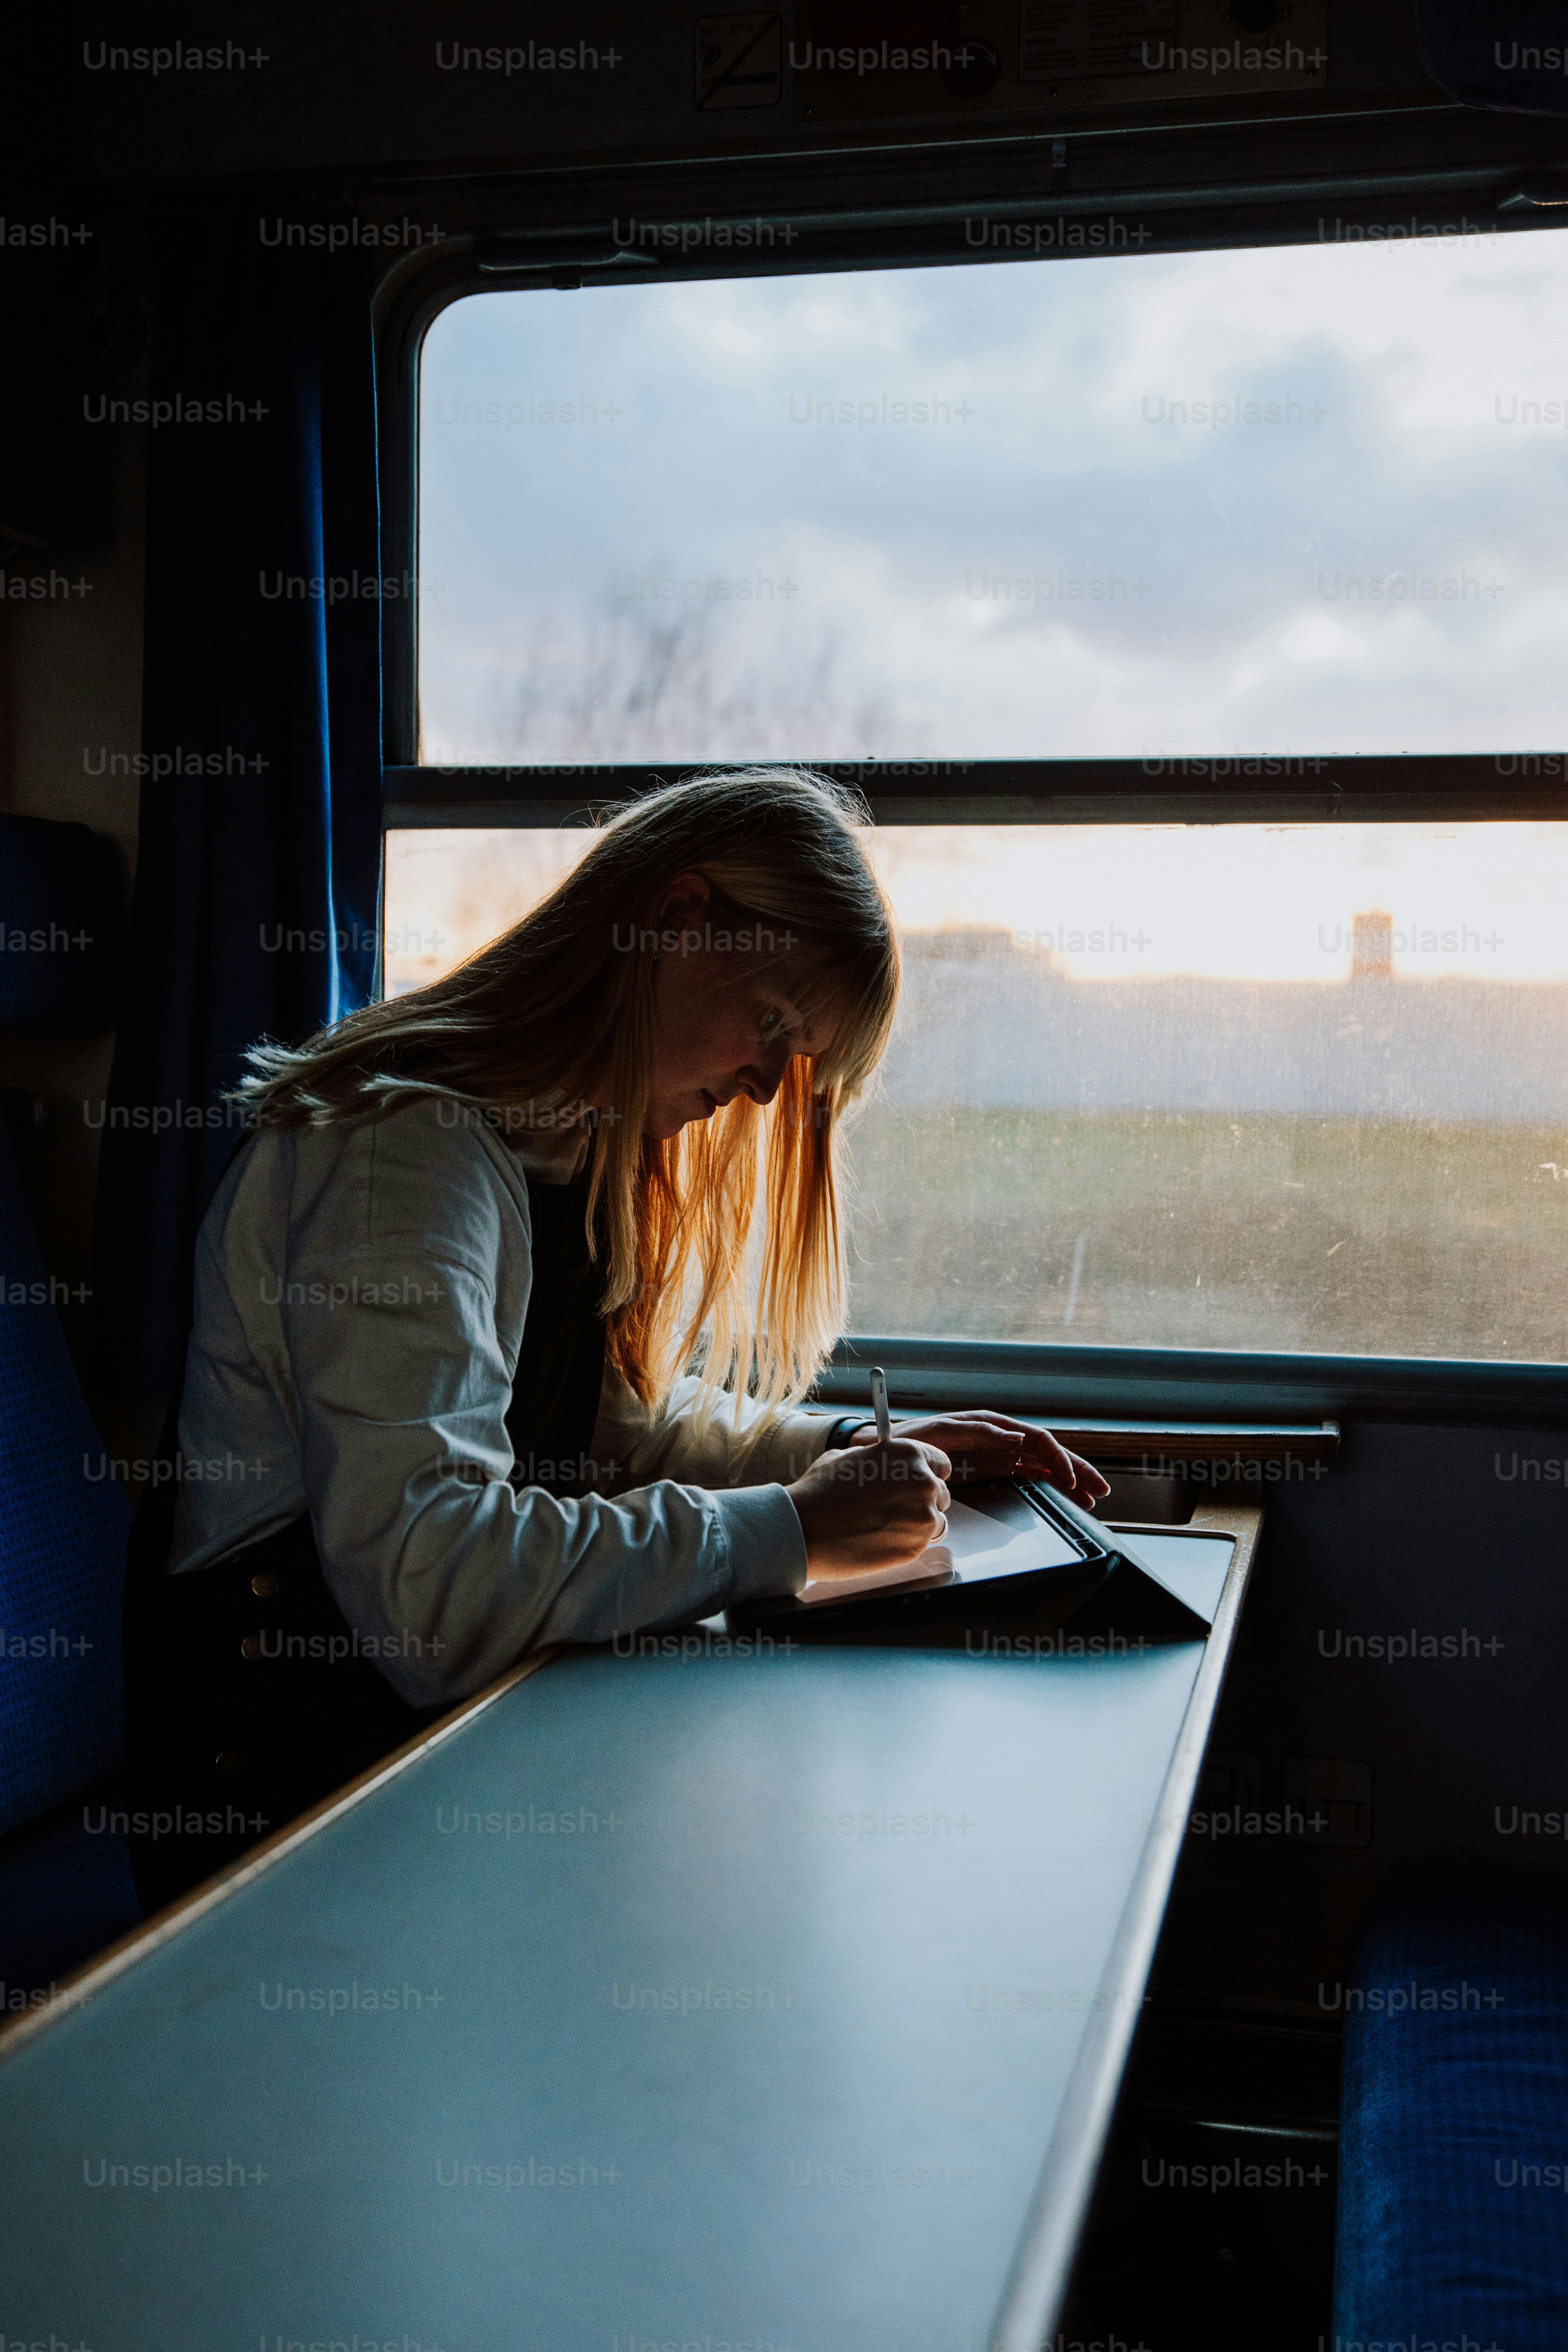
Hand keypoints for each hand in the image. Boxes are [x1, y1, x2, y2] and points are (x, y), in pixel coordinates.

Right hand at [787, 1438, 951, 1577]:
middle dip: (921, 1500)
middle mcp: (923, 1483)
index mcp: (910, 1454)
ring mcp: (923, 1518)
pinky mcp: (915, 1548)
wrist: (804, 1529)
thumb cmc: (820, 1491)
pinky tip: (879, 1540)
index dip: (927, 1473)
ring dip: (917, 1524)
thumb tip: (887, 1465)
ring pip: (936, 1521)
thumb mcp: (849, 1457)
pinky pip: (922, 1544)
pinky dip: (906, 1543)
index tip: (916, 1483)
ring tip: (885, 1526)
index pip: (941, 1464)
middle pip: (941, 1494)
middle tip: (894, 1508)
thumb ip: (880, 1460)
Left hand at [846, 1411, 1109, 1507]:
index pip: (1035, 1439)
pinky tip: (1064, 1496)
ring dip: (1068, 1480)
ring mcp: (998, 1454)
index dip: (1056, 1458)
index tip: (1067, 1479)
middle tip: (1099, 1491)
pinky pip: (1029, 1475)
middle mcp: (999, 1438)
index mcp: (989, 1425)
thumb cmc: (909, 1440)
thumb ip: (975, 1433)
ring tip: (1090, 1499)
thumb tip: (1014, 1438)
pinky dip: (1049, 1485)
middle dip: (1075, 1470)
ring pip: (1043, 1466)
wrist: (885, 1453)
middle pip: (1047, 1453)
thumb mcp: (938, 1433)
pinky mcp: (993, 1468)